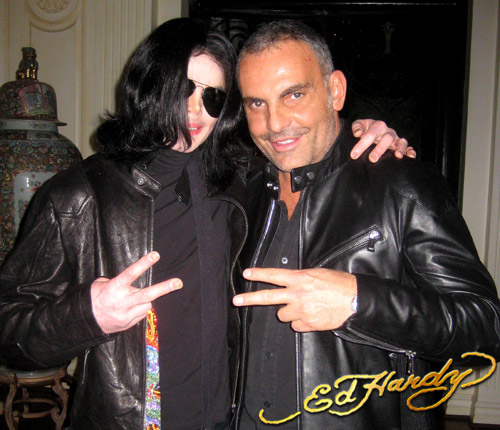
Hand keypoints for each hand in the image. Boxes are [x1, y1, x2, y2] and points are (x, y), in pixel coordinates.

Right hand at [91, 251, 182, 333]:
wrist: (86, 322)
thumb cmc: (94, 298)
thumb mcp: (100, 285)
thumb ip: (118, 280)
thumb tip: (133, 277)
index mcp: (114, 289)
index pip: (131, 274)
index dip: (143, 264)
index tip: (156, 255)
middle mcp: (122, 302)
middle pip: (147, 294)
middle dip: (164, 288)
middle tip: (178, 282)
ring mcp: (126, 315)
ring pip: (147, 305)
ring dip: (146, 300)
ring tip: (134, 298)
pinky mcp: (129, 324)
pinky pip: (142, 314)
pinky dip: (140, 309)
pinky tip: (130, 308)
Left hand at [233, 267, 356, 331]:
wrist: (356, 301)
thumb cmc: (339, 284)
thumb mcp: (318, 274)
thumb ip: (300, 279)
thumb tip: (290, 283)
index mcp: (300, 278)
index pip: (274, 275)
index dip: (259, 274)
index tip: (246, 274)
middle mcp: (297, 294)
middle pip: (268, 297)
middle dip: (250, 298)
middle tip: (235, 301)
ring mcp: (301, 310)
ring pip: (283, 315)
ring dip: (290, 312)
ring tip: (306, 307)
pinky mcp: (308, 324)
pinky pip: (296, 325)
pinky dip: (302, 322)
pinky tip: (313, 316)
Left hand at [350, 119, 415, 162]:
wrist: (372, 131)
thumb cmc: (364, 129)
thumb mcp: (359, 125)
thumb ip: (357, 127)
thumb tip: (357, 133)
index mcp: (378, 126)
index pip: (370, 134)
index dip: (362, 145)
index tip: (354, 155)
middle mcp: (388, 132)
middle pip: (386, 138)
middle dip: (379, 149)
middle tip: (372, 159)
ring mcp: (396, 139)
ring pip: (400, 142)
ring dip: (399, 148)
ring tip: (397, 156)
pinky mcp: (401, 146)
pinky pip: (408, 147)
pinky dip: (410, 151)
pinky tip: (411, 156)